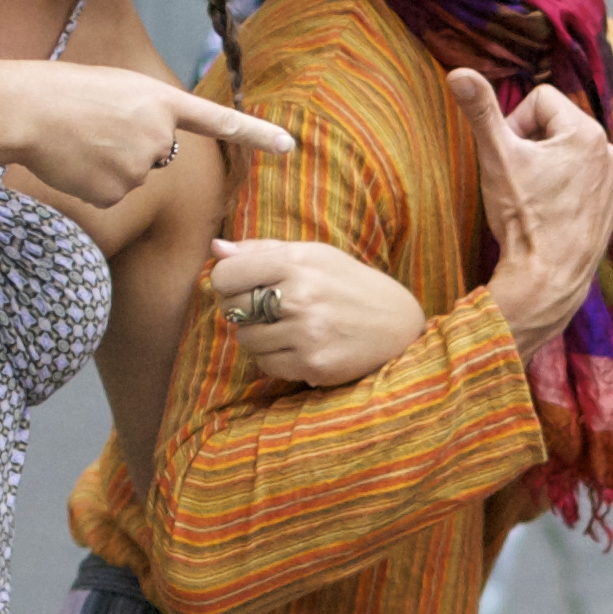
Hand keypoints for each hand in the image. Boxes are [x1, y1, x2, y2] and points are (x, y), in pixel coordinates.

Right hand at [9, 64, 290, 206]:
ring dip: (109, 164)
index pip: (218, 120)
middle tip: (96, 126)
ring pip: (134, 176)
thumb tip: (152, 156)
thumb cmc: (65, 92)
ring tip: (80, 140)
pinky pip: (112, 194)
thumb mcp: (118, 88)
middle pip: (159, 155)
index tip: (288, 146)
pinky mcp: (116, 192)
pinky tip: (75, 162)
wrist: (29, 109)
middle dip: (133, 146)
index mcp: (161, 100)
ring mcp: (140, 166)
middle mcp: (159, 134)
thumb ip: (147, 115)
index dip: (255, 134)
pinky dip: (93, 182)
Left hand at [211, 238, 426, 386]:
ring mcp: (305, 334)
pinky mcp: (311, 364)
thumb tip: (215, 248)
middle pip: (232, 307)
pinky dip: (273, 357)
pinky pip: (264, 364)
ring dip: (258, 335)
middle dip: (243, 308)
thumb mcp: (312, 255)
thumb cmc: (348, 283)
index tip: (242, 284)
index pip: (225, 274)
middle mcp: (299, 297)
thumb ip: (261, 250)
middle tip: (268, 307)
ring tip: (287, 327)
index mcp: (296, 262)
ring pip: (245, 339)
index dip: (228, 281)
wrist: (397, 323)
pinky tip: (298, 346)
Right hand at [452, 66, 612, 351]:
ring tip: (534, 198)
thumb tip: (458, 71)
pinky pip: (580, 179)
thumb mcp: (496, 157)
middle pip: (554, 125)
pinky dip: (563, 188)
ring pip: (566, 152)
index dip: (514, 124)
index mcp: (586, 130)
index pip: (539, 99)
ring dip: (546, 166)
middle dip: (531, 145)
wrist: (548, 279)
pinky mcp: (611, 205)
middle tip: (519, 180)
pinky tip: (549, 214)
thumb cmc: (524, 217)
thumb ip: (480, 110)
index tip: (509, 159)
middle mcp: (609, 150)